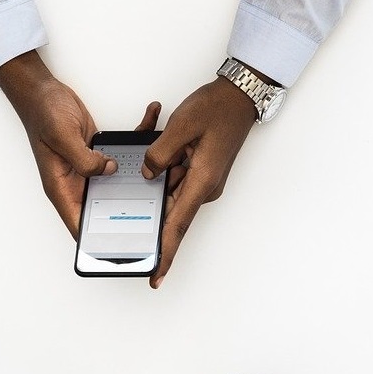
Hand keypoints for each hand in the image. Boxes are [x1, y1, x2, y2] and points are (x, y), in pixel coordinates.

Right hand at [0, 50, 159, 235]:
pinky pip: (124, 155)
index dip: (99, 241)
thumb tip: (108, 171)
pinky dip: (139, 142)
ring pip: (121, 181)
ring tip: (169, 163)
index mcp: (62, 188)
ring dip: (144, 172)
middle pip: (108, 207)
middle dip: (133, 207)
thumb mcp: (63, 137)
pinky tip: (151, 126)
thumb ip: (85, 160)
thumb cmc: (43, 113)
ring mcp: (90, 169)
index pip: (81, 226)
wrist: (42, 90)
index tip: (125, 247)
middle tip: (161, 204)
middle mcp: (77, 182)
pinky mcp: (100, 154)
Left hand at [141, 76, 259, 288]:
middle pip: (172, 212)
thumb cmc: (217, 109)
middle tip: (133, 221)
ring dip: (159, 181)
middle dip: (154, 214)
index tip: (155, 276)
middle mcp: (205, 187)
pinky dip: (165, 170)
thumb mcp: (181, 126)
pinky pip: (176, 179)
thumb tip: (148, 174)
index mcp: (202, 181)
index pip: (178, 225)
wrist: (239, 97)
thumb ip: (158, 154)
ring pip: (171, 192)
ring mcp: (204, 181)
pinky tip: (164, 146)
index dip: (166, 253)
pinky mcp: (201, 172)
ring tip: (162, 153)